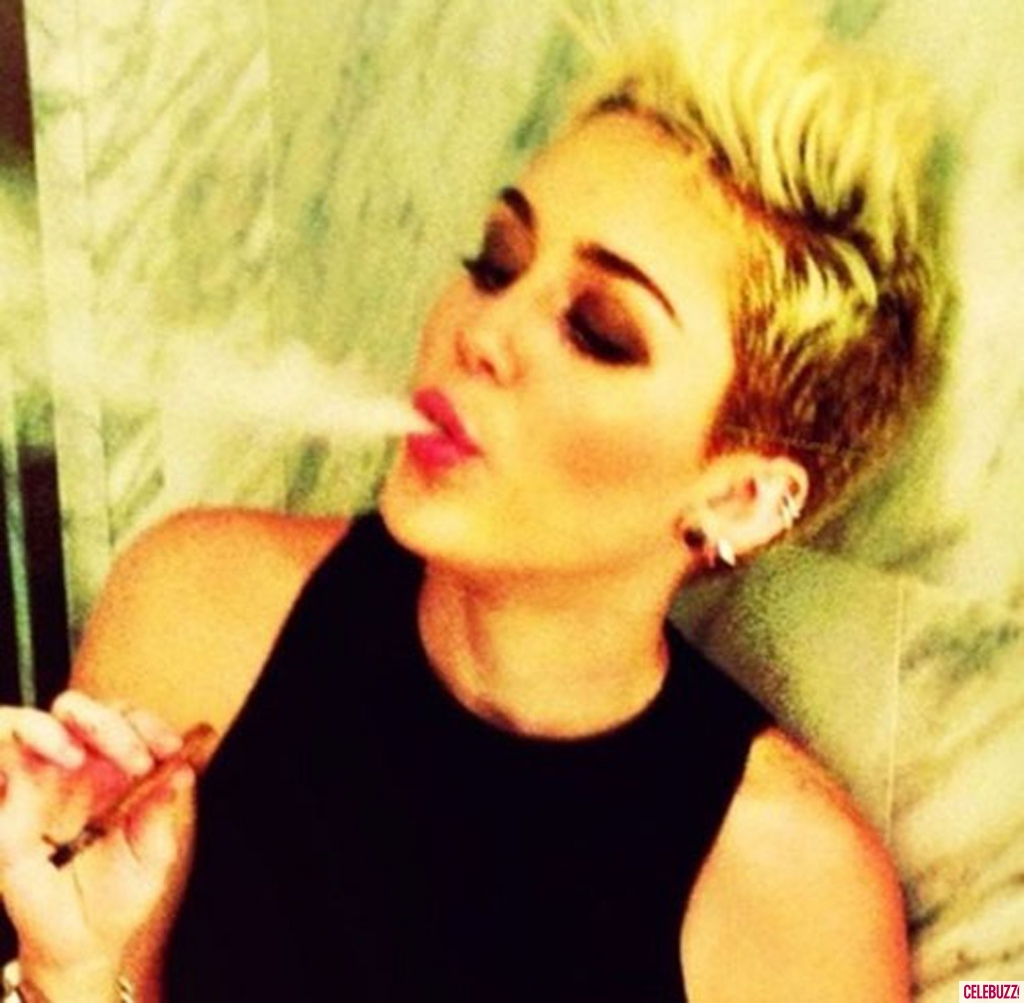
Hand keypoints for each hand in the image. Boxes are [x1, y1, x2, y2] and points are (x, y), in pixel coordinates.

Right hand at [0, 692, 195, 993]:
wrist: (82, 946)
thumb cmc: (123, 894)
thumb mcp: (153, 857)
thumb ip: (161, 816)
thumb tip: (181, 772)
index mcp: (120, 768)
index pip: (130, 721)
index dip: (150, 725)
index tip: (170, 749)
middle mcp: (81, 768)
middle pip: (84, 712)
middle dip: (109, 722)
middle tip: (136, 758)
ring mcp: (42, 785)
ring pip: (36, 725)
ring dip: (56, 728)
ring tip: (77, 756)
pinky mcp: (9, 812)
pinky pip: (8, 768)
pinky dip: (22, 756)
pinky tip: (42, 774)